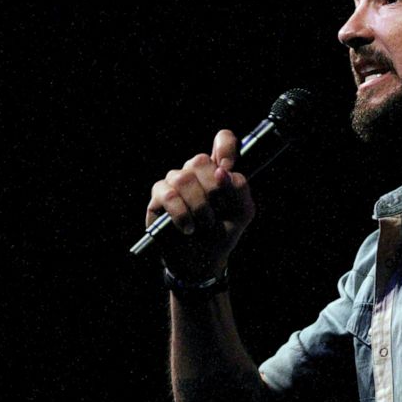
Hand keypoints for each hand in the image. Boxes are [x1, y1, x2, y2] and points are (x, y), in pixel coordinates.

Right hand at [145, 130, 255, 279]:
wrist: (201, 261)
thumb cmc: (222, 233)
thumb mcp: (242, 213)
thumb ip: (240, 189)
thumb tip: (222, 171)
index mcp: (219, 170)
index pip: (222, 140)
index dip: (225, 146)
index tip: (228, 167)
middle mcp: (195, 172)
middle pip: (200, 160)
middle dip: (212, 190)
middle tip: (217, 211)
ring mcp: (175, 181)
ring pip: (183, 178)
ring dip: (198, 206)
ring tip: (204, 224)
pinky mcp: (159, 196)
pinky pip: (168, 194)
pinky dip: (182, 213)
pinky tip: (188, 228)